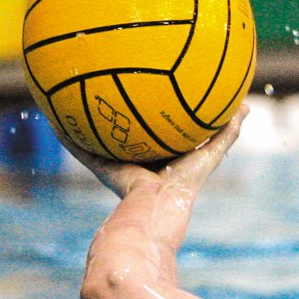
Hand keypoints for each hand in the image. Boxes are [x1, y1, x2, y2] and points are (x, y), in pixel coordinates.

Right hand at [57, 103, 249, 198]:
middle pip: (126, 132)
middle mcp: (136, 161)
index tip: (153, 95)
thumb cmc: (183, 189)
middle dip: (120, 114)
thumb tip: (245, 106)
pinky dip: (67, 137)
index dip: (156, 116)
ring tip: (76, 96)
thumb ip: (225, 132)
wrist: (154, 212)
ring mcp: (116, 164)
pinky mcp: (101, 168)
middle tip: (111, 86)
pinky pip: (81, 150)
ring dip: (89, 122)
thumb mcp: (209, 155)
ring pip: (100, 139)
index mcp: (160, 159)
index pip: (157, 133)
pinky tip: (54, 119)